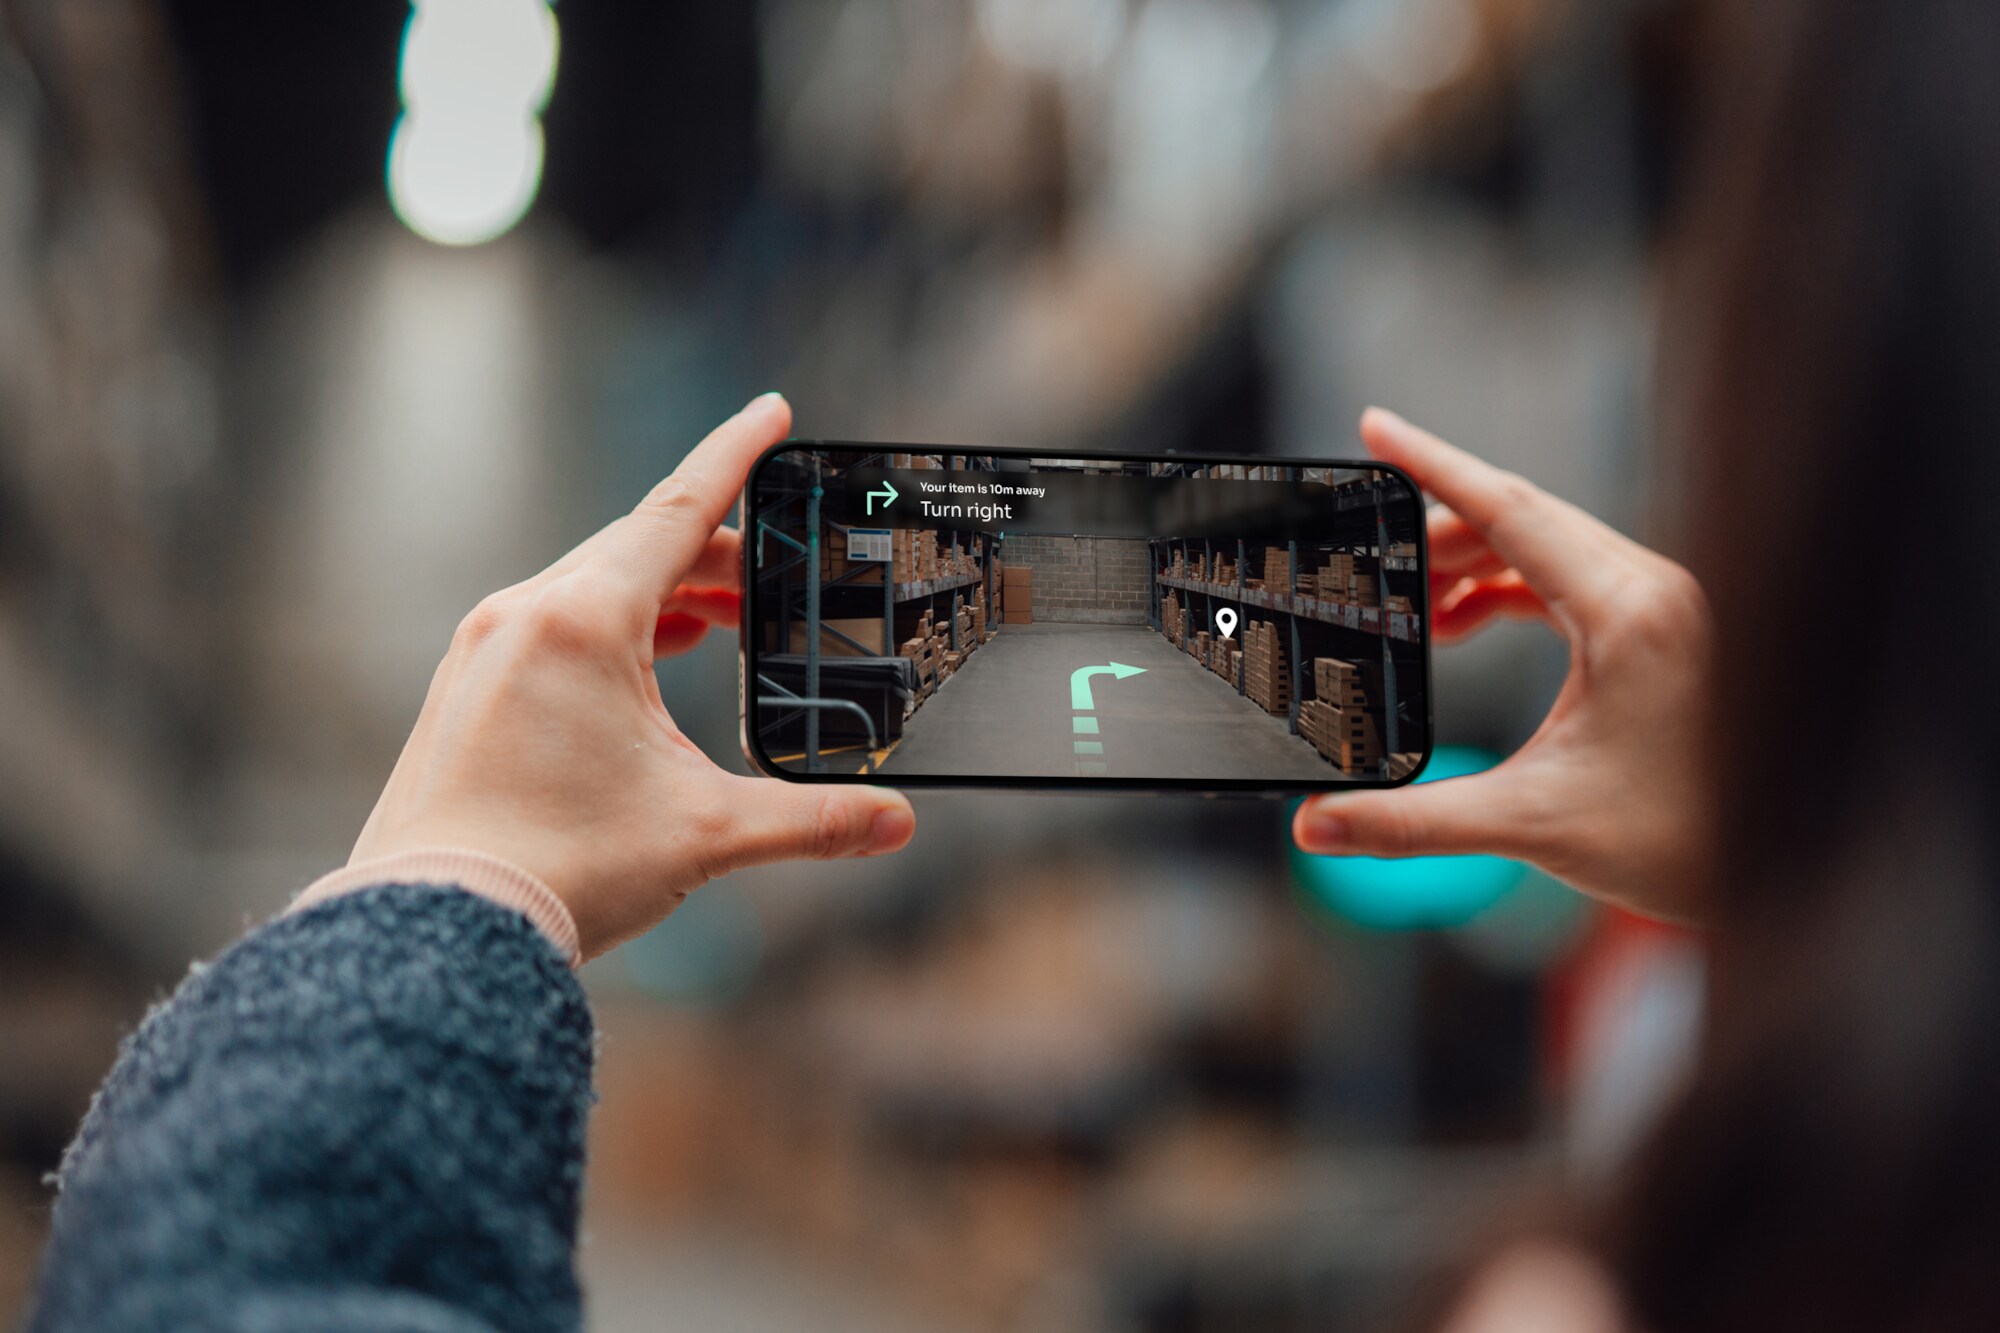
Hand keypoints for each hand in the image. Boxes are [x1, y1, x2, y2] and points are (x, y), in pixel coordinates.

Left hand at [350, 393, 916, 958]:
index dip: (736, 456)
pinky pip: (551, 627)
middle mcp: (524, 616)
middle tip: (777, 574)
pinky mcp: (464, 691)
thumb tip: (895, 824)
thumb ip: (810, 821)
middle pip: (639, 549)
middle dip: (718, 554)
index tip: (772, 412)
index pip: (678, 509)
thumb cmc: (558, 868)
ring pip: (592, 588)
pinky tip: (646, 665)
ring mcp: (483, 651)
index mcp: (583, 621)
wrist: (436, 928)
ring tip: (721, 622)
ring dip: (665, 594)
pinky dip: (613, 628)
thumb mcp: (704, 835)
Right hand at [1293, 409, 1712, 921]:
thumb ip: (1412, 822)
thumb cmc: (1682, 842)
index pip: (1509, 510)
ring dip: (1470, 561)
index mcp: (1626, 612)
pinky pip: (1566, 578)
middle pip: (1521, 519)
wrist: (1773, 872)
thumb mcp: (1528, 824)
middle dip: (1434, 525)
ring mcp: (1660, 605)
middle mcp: (1651, 590)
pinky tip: (1462, 623)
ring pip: (1544, 546)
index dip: (1432, 465)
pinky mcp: (1659, 629)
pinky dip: (1505, 587)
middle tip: (1361, 541)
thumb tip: (1317, 825)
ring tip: (1405, 599)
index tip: (1375, 428)